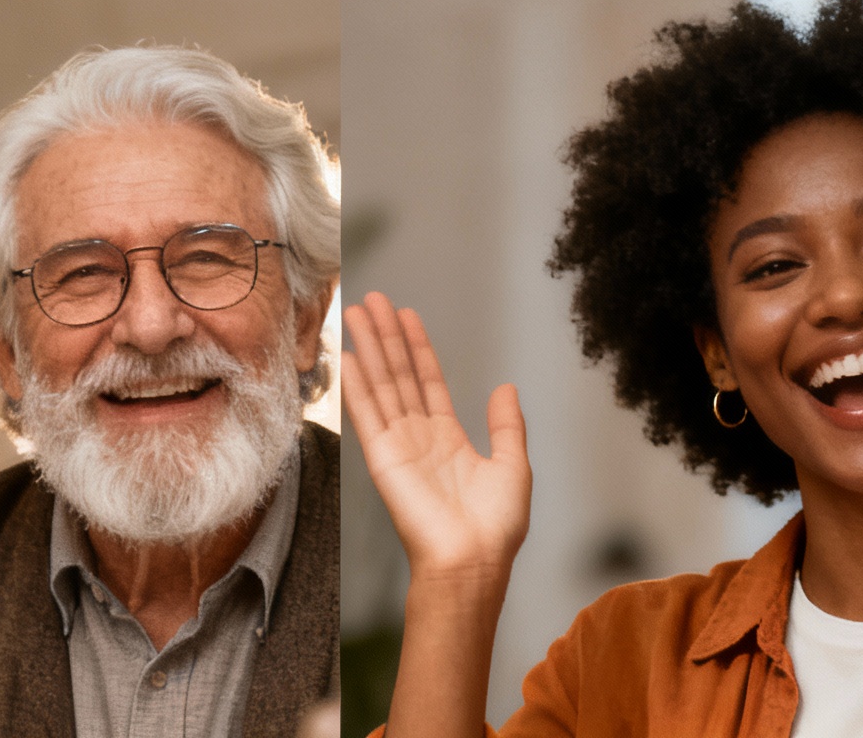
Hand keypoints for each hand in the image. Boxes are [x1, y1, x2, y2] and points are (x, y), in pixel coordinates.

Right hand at [341, 294, 530, 587]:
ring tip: (357, 313)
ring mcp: (398, 445)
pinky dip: (356, 385)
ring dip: (368, 349)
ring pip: (381, 385)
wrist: (472, 562)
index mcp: (449, 439)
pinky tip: (348, 357)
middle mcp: (419, 437)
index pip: (429, 382)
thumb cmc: (495, 529)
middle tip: (373, 300)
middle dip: (386, 337)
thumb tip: (507, 388)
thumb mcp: (513, 468)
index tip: (407, 315)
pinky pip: (367, 414)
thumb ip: (507, 426)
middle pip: (398, 375)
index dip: (418, 348)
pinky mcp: (382, 458)